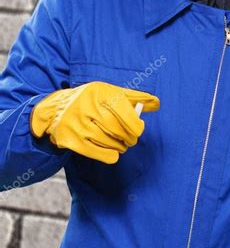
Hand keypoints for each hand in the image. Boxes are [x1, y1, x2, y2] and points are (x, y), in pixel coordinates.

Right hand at [30, 81, 159, 163]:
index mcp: (99, 92)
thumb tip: (156, 103)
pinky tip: (113, 152)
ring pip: (109, 141)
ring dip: (121, 146)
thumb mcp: (110, 92)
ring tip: (122, 144)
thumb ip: (134, 97)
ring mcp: (78, 124)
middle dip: (130, 137)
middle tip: (132, 139)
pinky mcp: (71, 140)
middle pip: (117, 128)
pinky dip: (110, 155)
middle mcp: (87, 107)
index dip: (135, 123)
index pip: (123, 110)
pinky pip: (98, 153)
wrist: (55, 109)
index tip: (139, 129)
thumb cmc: (91, 100)